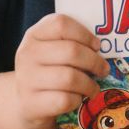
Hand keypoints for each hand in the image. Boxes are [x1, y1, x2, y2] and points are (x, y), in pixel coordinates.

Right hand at [13, 13, 109, 128]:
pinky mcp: (31, 103)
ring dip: (89, 85)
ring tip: (93, 88)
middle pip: (71, 51)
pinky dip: (77, 100)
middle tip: (104, 70)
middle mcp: (27, 53)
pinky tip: (78, 99)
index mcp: (34, 34)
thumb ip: (71, 43)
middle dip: (94, 62)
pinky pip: (64, 100)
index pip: (61, 24)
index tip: (97, 46)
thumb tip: (102, 49)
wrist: (25, 104)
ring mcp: (26, 79)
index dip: (85, 34)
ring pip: (70, 78)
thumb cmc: (48, 73)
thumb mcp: (52, 52)